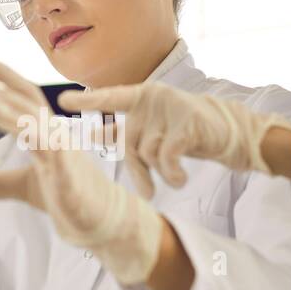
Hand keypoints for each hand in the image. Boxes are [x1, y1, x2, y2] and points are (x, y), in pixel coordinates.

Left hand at [0, 57, 163, 284]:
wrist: (101, 218)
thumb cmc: (67, 195)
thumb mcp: (21, 186)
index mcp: (45, 132)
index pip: (23, 98)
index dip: (3, 79)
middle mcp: (54, 133)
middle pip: (25, 102)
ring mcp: (62, 149)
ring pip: (35, 121)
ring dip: (10, 110)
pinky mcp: (67, 169)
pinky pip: (48, 147)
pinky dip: (32, 138)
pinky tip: (20, 134)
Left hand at [58, 81, 290, 196]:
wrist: (229, 132)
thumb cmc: (185, 132)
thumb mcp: (155, 131)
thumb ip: (126, 132)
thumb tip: (92, 134)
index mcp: (142, 97)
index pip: (109, 98)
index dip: (87, 101)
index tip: (61, 102)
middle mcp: (154, 99)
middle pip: (130, 141)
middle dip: (138, 170)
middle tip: (146, 191)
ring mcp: (171, 109)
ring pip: (149, 151)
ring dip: (160, 172)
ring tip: (175, 177)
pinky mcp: (188, 124)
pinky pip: (167, 156)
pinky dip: (171, 173)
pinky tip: (179, 180)